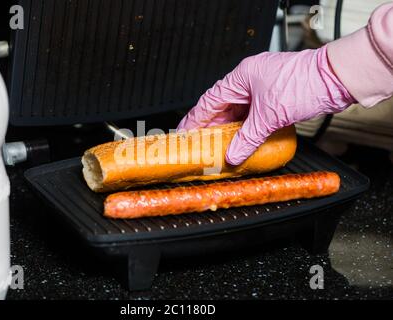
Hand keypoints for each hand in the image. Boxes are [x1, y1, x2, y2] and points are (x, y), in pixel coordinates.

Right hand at [177, 46, 354, 164]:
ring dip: (229, 129)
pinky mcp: (274, 98)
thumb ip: (247, 138)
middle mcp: (250, 80)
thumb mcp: (269, 115)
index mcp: (242, 76)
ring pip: (238, 112)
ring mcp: (262, 89)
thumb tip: (233, 155)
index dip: (196, 118)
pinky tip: (242, 140)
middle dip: (211, 126)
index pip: (210, 100)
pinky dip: (246, 129)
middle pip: (223, 107)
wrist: (336, 80)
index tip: (185, 131)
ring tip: (218, 146)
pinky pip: (253, 116)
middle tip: (200, 143)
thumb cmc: (305, 83)